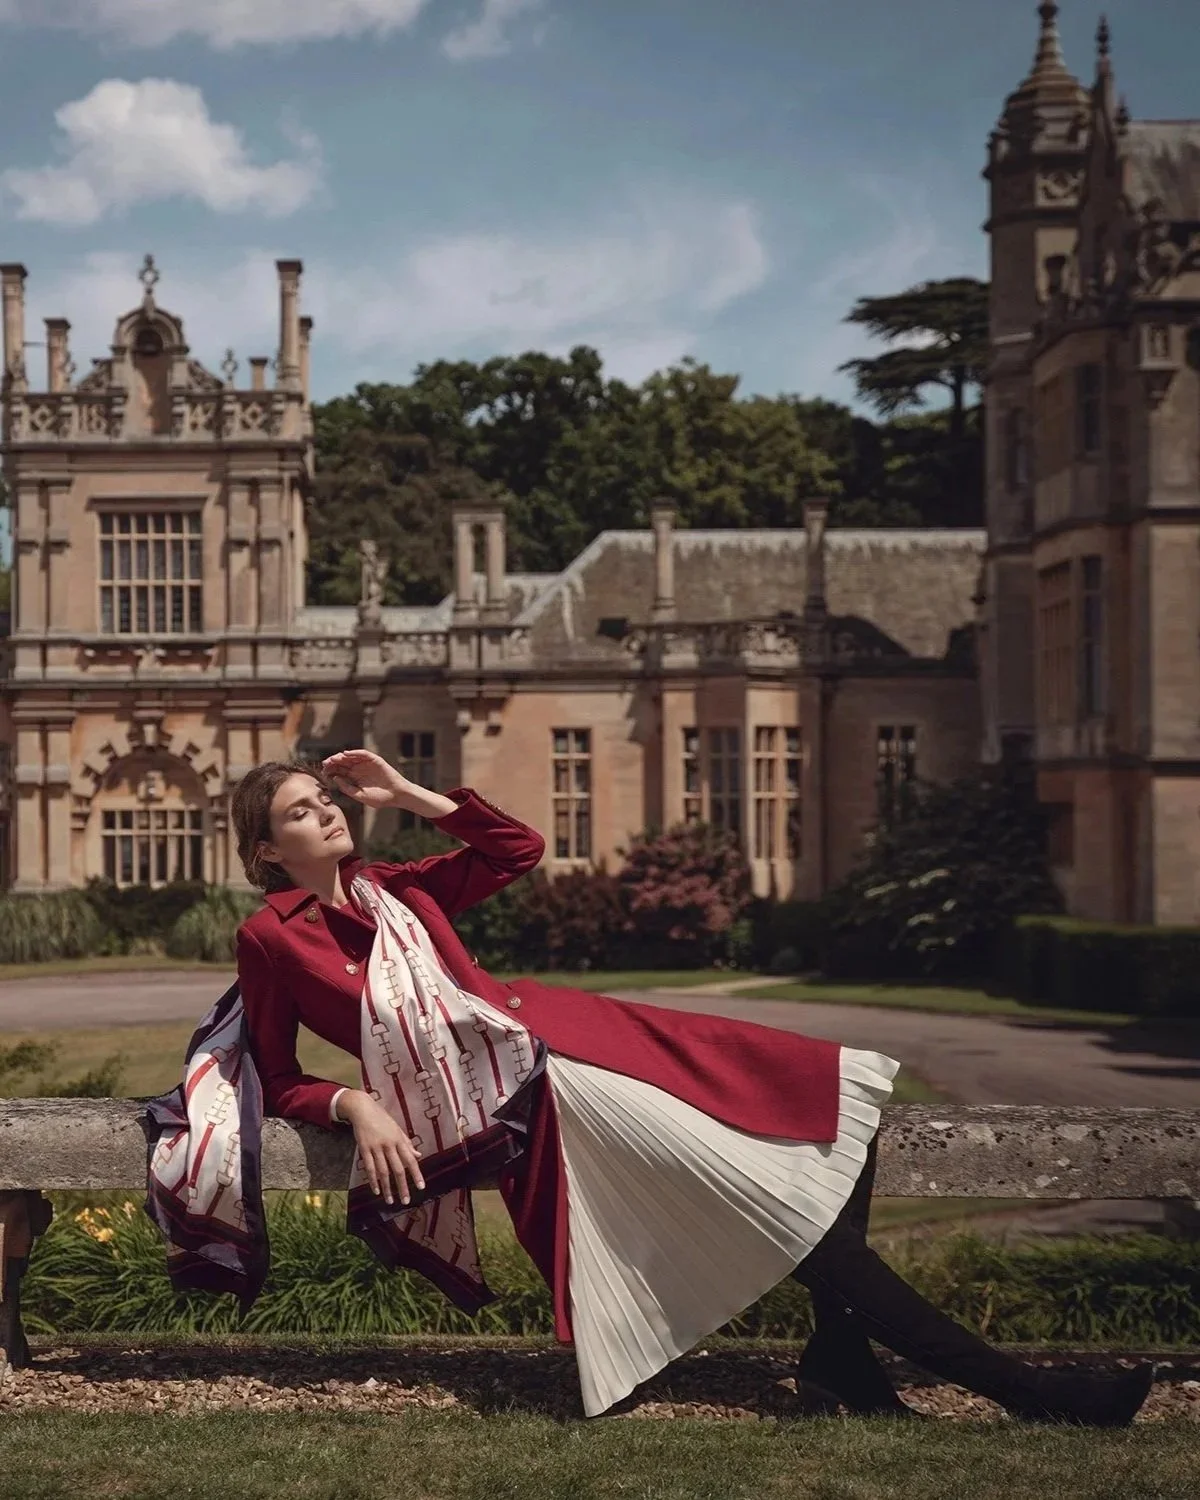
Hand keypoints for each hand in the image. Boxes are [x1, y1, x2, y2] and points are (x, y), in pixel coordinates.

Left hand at [322, 749, 410, 810]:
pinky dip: (355, 752)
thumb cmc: (379, 798)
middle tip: (325, 763)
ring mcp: (367, 764)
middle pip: (343, 763)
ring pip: (351, 757)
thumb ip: (347, 788)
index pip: (340, 771)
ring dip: (342, 756)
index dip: (331, 770)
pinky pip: (364, 754)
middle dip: (333, 762)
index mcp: (354, 778)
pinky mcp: (375, 760)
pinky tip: (346, 754)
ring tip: (334, 758)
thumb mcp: (360, 795)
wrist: (396, 796)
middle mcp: (359, 769)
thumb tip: (335, 778)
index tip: (323, 772)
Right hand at [338, 1091, 424, 1205]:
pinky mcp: (364, 1149)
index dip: (416, 1174)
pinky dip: (373, 1180)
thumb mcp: (397, 1129)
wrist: (363, 1109)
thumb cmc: (382, 1120)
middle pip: (397, 1169)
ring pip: (383, 1171)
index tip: (421, 1187)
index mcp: (399, 1139)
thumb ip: (407, 1143)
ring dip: (387, 1188)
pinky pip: (369, 1168)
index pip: (410, 1159)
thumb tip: (419, 1155)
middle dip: (402, 1186)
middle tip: (405, 1201)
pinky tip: (376, 1191)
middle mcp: (389, 1144)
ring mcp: (376, 1147)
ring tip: (390, 1201)